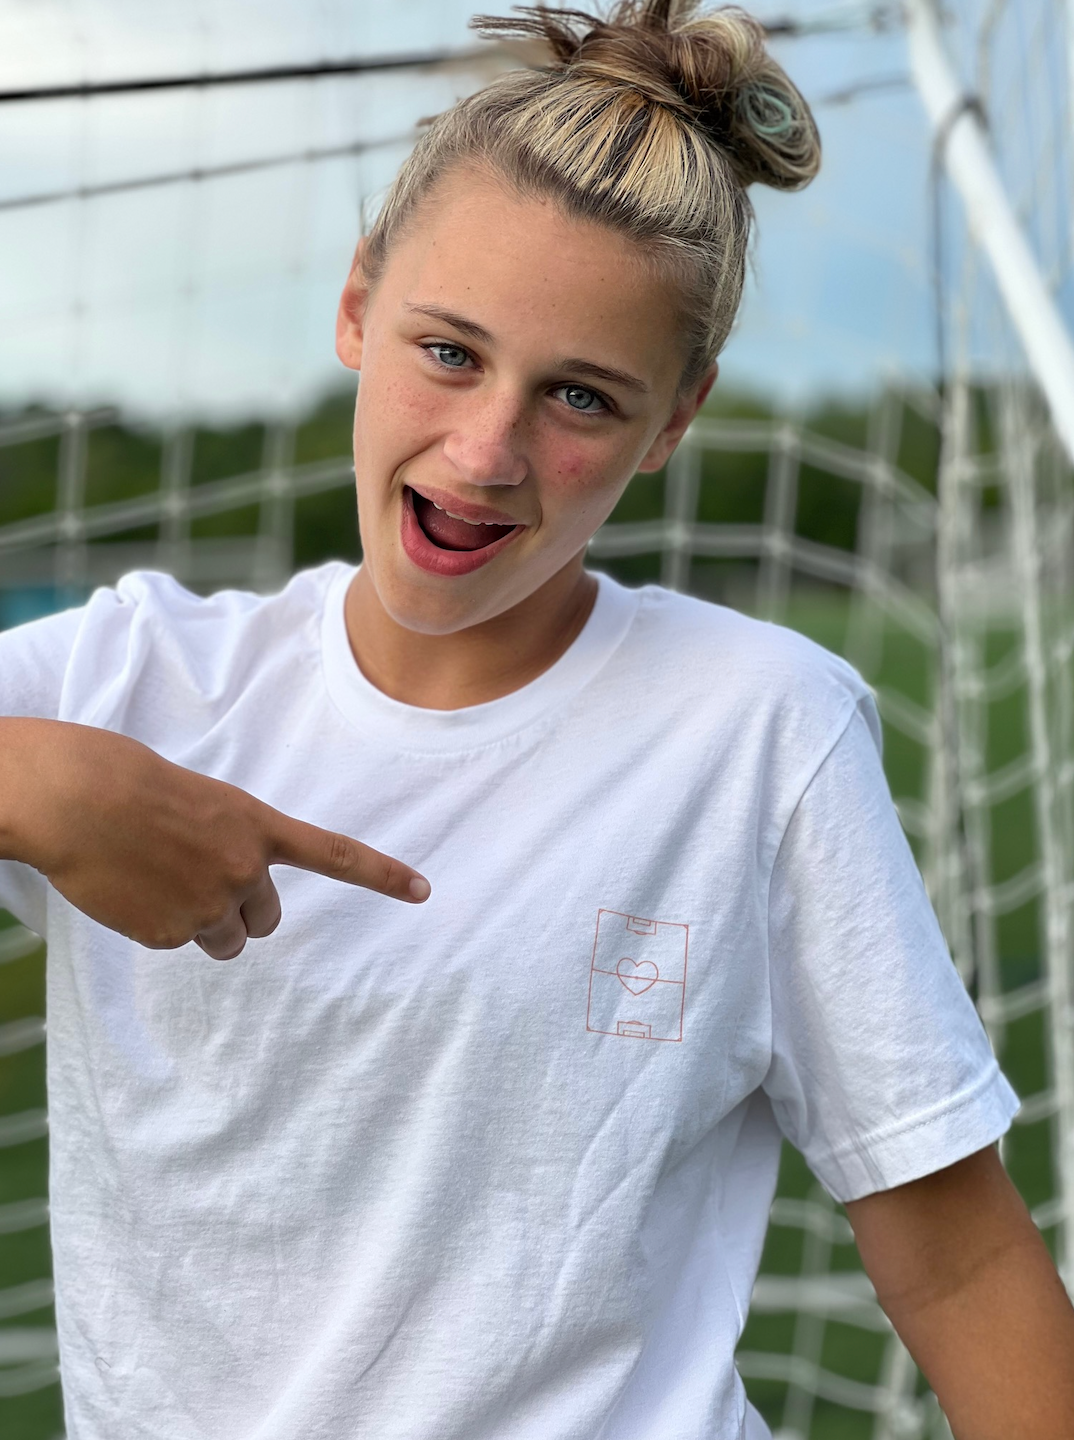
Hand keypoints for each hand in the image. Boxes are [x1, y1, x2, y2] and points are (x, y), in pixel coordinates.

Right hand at [0, 718, 430, 959]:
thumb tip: (228, 883)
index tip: (424, 891)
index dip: (382, 875)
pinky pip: (176, 941)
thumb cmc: (132, 784)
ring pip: (226, 941)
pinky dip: (157, 924)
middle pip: (266, 919)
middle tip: (198, 880)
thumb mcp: (205, 801)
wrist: (78, 799)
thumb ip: (231, 839)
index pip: (335, 854)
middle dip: (241, 910)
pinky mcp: (170, 934)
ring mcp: (209, 906)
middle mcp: (244, 871)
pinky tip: (132, 890)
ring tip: (161, 885)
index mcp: (258, 827)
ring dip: (204, 926)